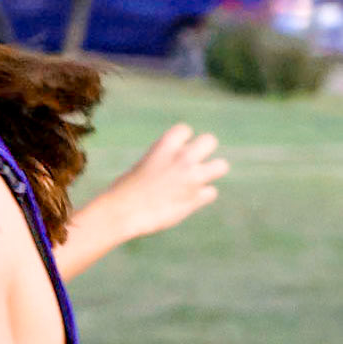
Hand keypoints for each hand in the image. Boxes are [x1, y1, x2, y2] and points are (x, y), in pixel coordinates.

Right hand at [107, 124, 229, 239]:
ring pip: (221, 165)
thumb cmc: (124, 190)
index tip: (173, 151)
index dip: (182, 140)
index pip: (185, 130)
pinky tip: (186, 201)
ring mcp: (192, 178)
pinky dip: (201, 197)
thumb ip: (163, 160)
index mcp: (165, 146)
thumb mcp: (142, 166)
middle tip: (191, 164)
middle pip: (210, 140)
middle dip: (204, 150)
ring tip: (196, 181)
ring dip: (211, 172)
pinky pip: (211, 192)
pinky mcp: (196, 198)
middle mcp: (182, 158)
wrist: (122, 213)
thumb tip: (175, 162)